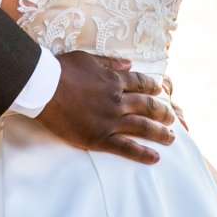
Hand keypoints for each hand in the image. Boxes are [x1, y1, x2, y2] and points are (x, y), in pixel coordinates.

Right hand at [37, 52, 176, 164]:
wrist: (44, 87)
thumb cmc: (61, 70)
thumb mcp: (88, 59)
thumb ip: (110, 62)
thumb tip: (129, 63)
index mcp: (115, 81)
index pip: (140, 84)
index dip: (152, 87)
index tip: (160, 91)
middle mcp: (118, 100)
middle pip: (147, 107)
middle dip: (162, 112)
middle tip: (171, 118)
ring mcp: (111, 120)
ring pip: (143, 127)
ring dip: (160, 133)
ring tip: (171, 138)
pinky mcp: (100, 137)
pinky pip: (126, 147)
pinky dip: (142, 153)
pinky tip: (155, 157)